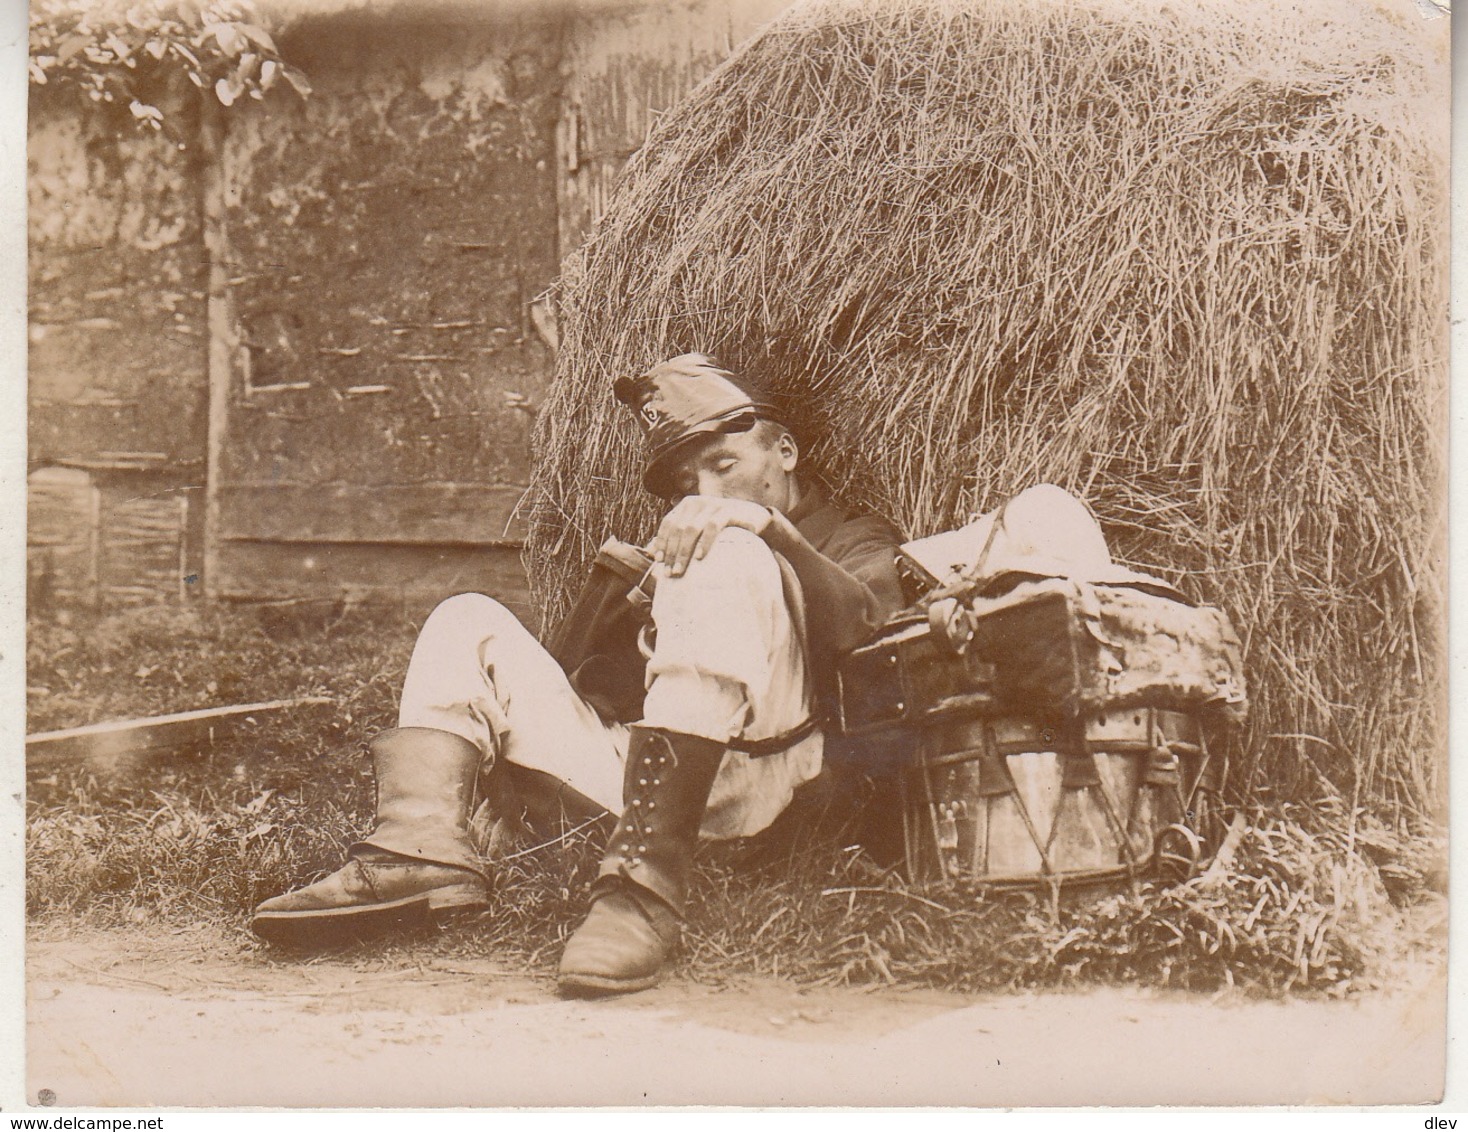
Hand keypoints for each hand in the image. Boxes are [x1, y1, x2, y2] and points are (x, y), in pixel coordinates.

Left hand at [651, 496, 772, 576]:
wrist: (754, 518)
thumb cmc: (723, 529)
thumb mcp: (699, 530)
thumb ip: (679, 537)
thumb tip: (650, 552)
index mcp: (686, 505)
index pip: (668, 524)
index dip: (661, 542)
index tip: (658, 561)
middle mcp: (696, 502)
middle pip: (677, 529)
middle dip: (671, 552)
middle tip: (670, 573)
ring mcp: (712, 504)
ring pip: (691, 529)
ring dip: (683, 551)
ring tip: (680, 570)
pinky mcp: (727, 511)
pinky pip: (712, 527)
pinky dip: (704, 543)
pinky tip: (699, 557)